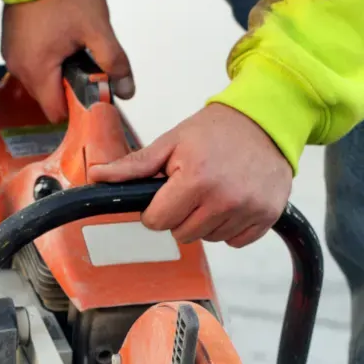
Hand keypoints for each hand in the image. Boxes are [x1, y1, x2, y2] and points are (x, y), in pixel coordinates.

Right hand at [1, 0, 133, 122]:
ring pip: (39, 81)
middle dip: (68, 88)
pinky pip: (30, 63)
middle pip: (48, 98)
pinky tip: (57, 41)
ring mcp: (12, 54)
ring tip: (71, 49)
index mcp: (37, 70)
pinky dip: (45, 60)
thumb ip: (114, 63)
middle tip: (85, 65)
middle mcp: (19, 67)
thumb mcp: (97, 29)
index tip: (91, 95)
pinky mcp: (10, 42)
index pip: (56, 113)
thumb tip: (126, 90)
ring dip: (57, 74)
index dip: (76, 109)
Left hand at [89, 104, 292, 247]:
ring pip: (208, 239)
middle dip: (181, 215)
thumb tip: (98, 176)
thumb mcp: (172, 141)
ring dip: (206, 221)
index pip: (158, 222)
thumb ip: (135, 165)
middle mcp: (224, 199)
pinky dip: (230, 226)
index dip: (156, 209)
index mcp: (196, 178)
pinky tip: (233, 201)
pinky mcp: (265, 218)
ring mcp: (248, 210)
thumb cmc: (218, 130)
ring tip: (215, 191)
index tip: (166, 193)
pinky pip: (234, 241)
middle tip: (193, 188)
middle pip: (181, 235)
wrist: (266, 121)